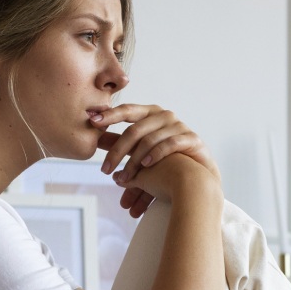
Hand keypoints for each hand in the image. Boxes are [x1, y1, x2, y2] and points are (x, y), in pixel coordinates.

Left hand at [92, 104, 220, 216]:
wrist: (198, 173)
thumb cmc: (166, 160)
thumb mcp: (140, 150)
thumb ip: (121, 144)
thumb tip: (96, 140)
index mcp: (150, 113)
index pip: (127, 110)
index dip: (109, 115)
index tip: (92, 121)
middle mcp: (164, 116)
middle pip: (135, 130)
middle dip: (117, 152)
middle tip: (104, 170)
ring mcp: (179, 126)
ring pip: (149, 141)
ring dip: (133, 162)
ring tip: (124, 179)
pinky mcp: (191, 138)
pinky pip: (170, 144)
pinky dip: (156, 154)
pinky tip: (146, 165)